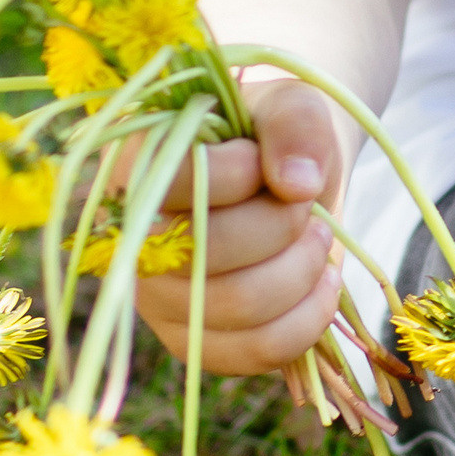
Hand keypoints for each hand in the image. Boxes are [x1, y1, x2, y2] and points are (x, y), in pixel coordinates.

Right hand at [134, 77, 347, 371]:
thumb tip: (296, 183)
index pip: (173, 184)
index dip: (235, 176)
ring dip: (303, 268)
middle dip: (283, 224)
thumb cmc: (274, 138)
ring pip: (241, 306)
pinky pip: (256, 351)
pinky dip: (308, 317)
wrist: (283, 184)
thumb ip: (293, 124)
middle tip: (305, 205)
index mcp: (137, 167)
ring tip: (316, 238)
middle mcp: (132, 240)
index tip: (262, 160)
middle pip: (211, 252)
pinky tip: (322, 282)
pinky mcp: (194, 343)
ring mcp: (157, 301)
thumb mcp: (291, 104)